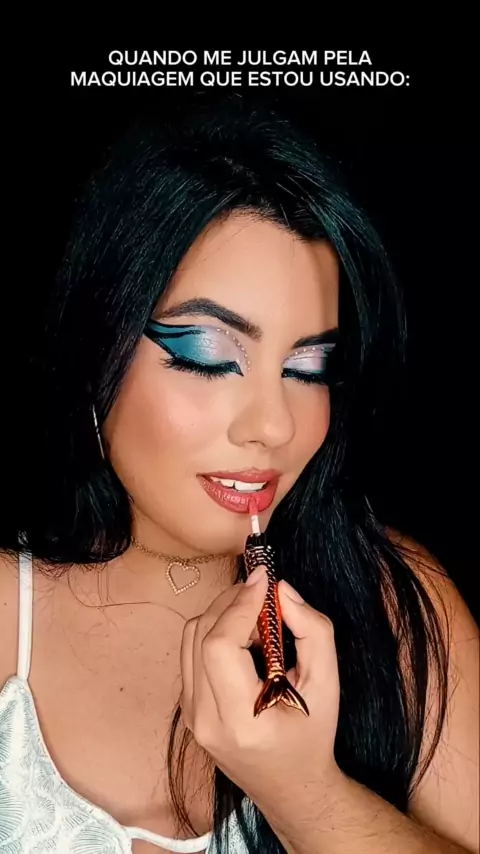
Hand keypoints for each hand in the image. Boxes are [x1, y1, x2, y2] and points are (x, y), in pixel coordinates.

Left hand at [179, 565, 341, 821]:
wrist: (290, 786)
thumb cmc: (312, 736)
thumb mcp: (328, 684)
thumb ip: (313, 631)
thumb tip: (282, 591)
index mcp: (239, 721)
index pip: (219, 645)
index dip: (239, 604)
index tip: (264, 579)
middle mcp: (204, 720)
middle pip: (201, 634)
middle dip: (233, 602)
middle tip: (266, 595)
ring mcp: (190, 716)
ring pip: (191, 637)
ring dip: (224, 614)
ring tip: (259, 621)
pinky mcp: (187, 709)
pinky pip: (191, 651)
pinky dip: (216, 631)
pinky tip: (245, 640)